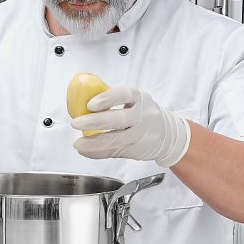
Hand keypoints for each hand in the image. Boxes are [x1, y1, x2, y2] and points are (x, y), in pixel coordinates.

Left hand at [71, 86, 190, 167]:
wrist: (167, 134)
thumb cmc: (142, 113)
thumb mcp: (134, 100)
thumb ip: (112, 98)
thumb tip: (81, 90)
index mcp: (140, 98)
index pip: (125, 94)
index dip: (107, 98)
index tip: (90, 104)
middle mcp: (143, 116)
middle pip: (120, 120)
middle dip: (95, 122)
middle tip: (76, 123)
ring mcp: (141, 135)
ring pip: (117, 140)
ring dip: (94, 143)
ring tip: (78, 144)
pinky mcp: (137, 150)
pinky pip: (114, 152)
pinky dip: (98, 153)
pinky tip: (86, 151)